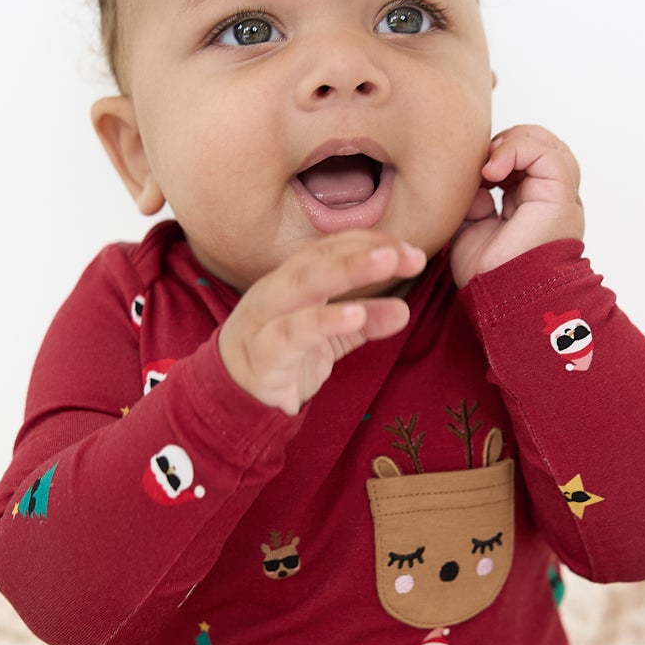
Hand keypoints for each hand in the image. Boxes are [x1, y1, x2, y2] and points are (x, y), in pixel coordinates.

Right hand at [218, 233, 426, 413]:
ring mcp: (264, 321)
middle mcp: (275, 291)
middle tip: (406, 254)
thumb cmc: (280, 357)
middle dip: (363, 250)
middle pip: (317, 259)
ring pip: (301, 285)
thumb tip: (404, 310)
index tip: (411, 252)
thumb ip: (364, 321)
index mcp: (291, 281)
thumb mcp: (329, 338)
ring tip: (386, 265)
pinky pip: (290, 334)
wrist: (232, 400)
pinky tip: (355, 316)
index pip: (331, 249)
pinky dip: (323, 321)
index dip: (371, 243)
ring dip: (346, 271)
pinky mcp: (261, 357)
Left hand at [449, 124, 585, 287]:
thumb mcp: (470, 228)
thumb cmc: (488, 276)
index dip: (500, 153)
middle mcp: (551, 199)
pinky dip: (516, 149)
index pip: (526, 159)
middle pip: (542, 145)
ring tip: (488, 166)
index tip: (475, 172)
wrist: (501, 298)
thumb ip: (474, 200)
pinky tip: (492, 171)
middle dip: (509, 142)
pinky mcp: (560, 196)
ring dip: (512, 143)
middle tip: (482, 162)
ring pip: (548, 144)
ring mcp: (559, 197)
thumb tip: (477, 182)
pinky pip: (546, 154)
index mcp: (534, 205)